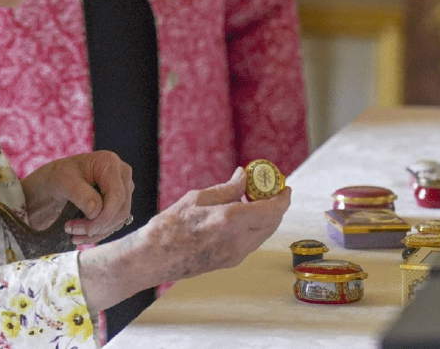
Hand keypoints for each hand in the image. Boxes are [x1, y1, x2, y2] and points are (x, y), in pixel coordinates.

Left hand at [21, 151, 133, 245]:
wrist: (56, 180)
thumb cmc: (59, 175)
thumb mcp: (63, 181)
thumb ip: (80, 194)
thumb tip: (96, 212)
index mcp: (109, 162)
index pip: (117, 195)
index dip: (105, 216)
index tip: (87, 229)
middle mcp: (122, 174)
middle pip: (121, 209)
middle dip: (98, 225)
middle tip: (71, 230)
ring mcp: (124, 188)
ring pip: (119, 219)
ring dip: (97, 231)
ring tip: (72, 231)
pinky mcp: (120, 202)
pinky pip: (115, 223)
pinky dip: (98, 233)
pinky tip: (80, 235)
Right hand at [76, 166, 289, 314]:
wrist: (155, 257)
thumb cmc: (171, 225)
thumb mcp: (198, 198)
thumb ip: (227, 188)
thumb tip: (244, 176)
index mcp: (231, 220)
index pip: (271, 209)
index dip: (282, 197)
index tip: (285, 186)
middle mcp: (239, 240)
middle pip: (272, 223)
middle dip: (277, 205)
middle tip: (271, 190)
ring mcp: (236, 254)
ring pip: (264, 234)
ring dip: (266, 217)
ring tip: (255, 199)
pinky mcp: (230, 262)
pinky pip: (252, 242)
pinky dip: (255, 227)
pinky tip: (243, 215)